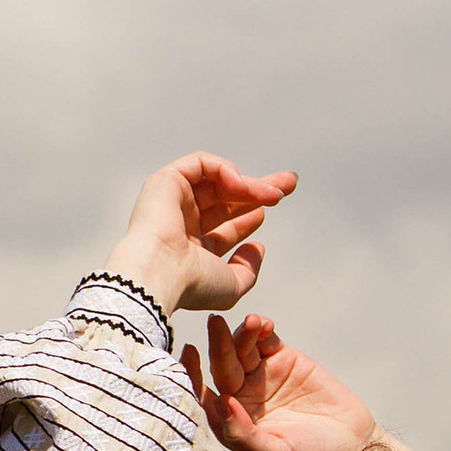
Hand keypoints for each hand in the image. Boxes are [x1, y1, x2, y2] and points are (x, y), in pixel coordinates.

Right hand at [106, 155, 298, 316]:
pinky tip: (240, 185)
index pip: (225, 223)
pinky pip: (200, 164)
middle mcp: (181, 222)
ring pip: (216, 180)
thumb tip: (257, 248)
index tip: (274, 203)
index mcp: (191, 247)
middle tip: (289, 183)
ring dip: (249, 183)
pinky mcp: (164, 182)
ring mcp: (172, 201)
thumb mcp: (232, 286)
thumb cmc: (191, 285)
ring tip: (273, 193)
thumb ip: (248, 270)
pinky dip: (224, 170)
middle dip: (258, 188)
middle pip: (224, 196)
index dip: (251, 211)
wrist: (161, 273)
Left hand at [187, 310, 383, 450]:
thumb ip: (244, 435)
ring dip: (241, 333)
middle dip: (218, 345)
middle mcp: (241, 397)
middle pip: (222, 367)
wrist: (355, 444)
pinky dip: (261, 330)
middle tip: (215, 324)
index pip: (204, 396)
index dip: (192, 376)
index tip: (190, 354)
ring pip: (241, 349)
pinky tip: (264, 324)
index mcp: (233, 422)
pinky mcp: (283, 360)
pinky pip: (264, 340)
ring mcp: (261, 376)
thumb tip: (219, 403)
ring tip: (253, 323)